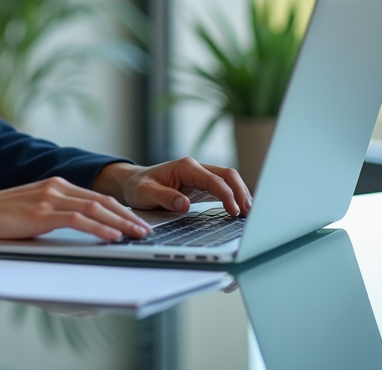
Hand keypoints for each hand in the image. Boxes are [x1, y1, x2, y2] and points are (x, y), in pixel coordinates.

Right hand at [0, 177, 153, 242]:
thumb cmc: (1, 215)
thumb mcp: (34, 209)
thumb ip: (57, 213)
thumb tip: (83, 227)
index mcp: (56, 185)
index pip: (97, 197)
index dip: (120, 210)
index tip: (137, 221)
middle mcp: (56, 187)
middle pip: (102, 200)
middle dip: (128, 216)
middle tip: (146, 230)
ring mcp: (49, 198)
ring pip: (95, 208)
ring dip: (120, 223)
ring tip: (137, 235)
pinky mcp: (42, 212)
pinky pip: (78, 219)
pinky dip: (99, 227)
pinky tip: (112, 236)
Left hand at [92, 158, 252, 216]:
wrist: (133, 183)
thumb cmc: (138, 186)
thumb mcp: (144, 193)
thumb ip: (164, 197)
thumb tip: (185, 204)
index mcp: (185, 167)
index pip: (213, 180)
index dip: (227, 195)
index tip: (234, 210)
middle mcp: (195, 169)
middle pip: (227, 175)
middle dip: (241, 192)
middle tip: (248, 213)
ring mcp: (200, 176)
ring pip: (228, 180)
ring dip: (240, 194)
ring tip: (249, 213)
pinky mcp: (201, 185)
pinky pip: (222, 188)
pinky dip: (234, 196)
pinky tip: (240, 208)